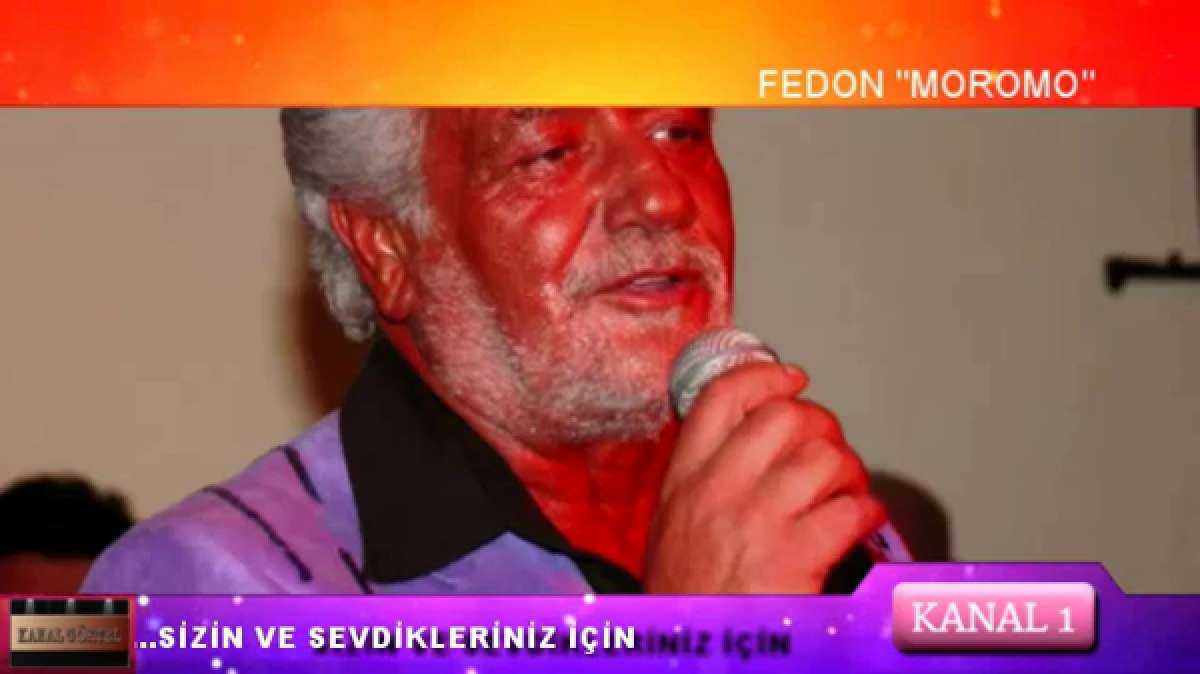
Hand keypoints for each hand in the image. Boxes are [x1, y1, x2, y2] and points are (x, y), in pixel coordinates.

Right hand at [644, 362, 884, 592]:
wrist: (688, 651)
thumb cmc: (686, 597)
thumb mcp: (674, 524)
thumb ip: (705, 479)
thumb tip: (751, 442)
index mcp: (684, 480)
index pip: (720, 399)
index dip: (764, 375)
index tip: (790, 377)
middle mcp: (717, 491)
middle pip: (782, 416)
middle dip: (820, 426)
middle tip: (828, 449)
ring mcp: (755, 520)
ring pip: (823, 456)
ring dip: (848, 470)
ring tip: (845, 491)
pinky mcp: (792, 556)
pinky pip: (851, 509)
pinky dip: (867, 511)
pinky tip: (859, 524)